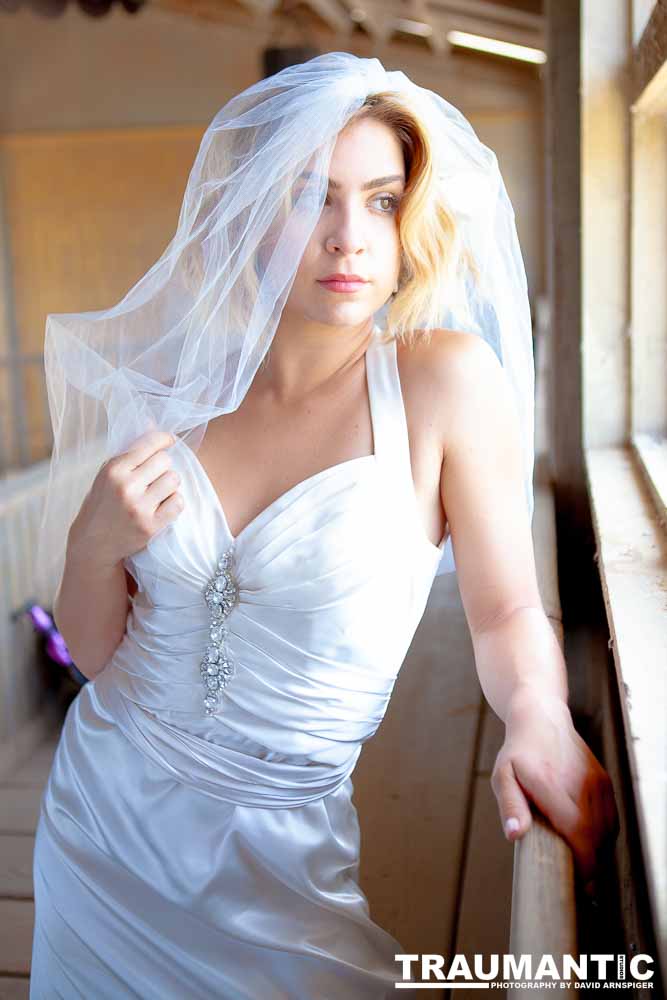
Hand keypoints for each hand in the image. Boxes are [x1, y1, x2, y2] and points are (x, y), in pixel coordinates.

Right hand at [68, 429, 184, 569]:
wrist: (93, 542)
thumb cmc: (103, 502)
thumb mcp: (109, 472)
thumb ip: (130, 449)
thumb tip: (152, 421)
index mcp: (114, 469)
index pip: (150, 443)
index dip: (164, 439)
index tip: (169, 440)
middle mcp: (126, 486)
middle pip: (165, 461)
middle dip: (163, 466)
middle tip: (154, 476)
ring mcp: (139, 507)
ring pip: (174, 480)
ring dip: (169, 485)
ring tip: (157, 492)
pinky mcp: (151, 526)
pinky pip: (178, 502)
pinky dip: (174, 503)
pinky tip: (162, 506)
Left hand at [490, 686, 619, 891]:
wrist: (542, 718)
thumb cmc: (517, 752)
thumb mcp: (502, 776)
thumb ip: (509, 805)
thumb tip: (514, 834)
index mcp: (550, 783)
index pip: (577, 830)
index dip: (584, 861)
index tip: (580, 883)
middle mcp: (578, 782)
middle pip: (597, 835)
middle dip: (592, 865)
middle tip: (581, 885)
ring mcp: (595, 780)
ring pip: (607, 829)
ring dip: (599, 851)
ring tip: (583, 865)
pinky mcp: (604, 780)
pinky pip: (611, 817)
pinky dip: (604, 835)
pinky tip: (589, 842)